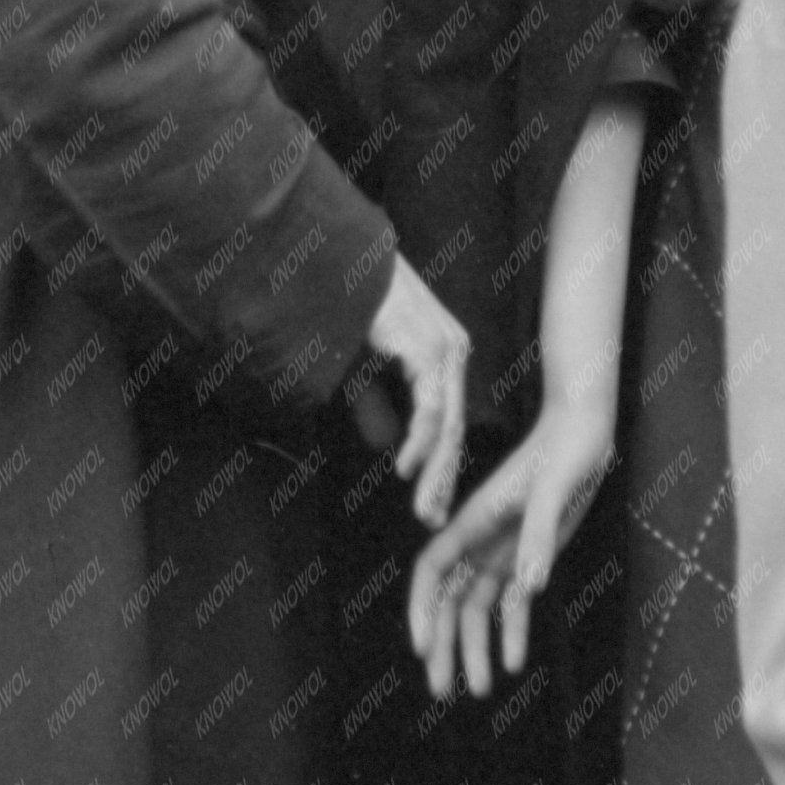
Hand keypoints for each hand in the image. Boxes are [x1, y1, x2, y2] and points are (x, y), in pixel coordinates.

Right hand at [359, 256, 469, 527]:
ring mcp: (442, 348)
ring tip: (425, 508)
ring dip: (436, 470)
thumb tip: (384, 446)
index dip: (440, 465)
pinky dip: (421, 442)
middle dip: (444, 478)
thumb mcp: (357, 370)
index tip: (430, 505)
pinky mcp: (426, 347)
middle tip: (434, 520)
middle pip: (454, 428)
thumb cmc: (342, 310)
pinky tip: (408, 469)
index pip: (448, 421)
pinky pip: (431, 406)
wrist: (330, 263)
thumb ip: (374, 406)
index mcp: (441, 355)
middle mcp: (451, 351)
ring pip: (448, 423)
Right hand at [404, 399, 613, 698]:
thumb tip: (530, 587)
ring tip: (480, 691)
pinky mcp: (528, 555)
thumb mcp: (553, 489)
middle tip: (443, 693)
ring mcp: (503, 550)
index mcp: (474, 522)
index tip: (422, 649)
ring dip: (476, 648)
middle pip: (450, 601)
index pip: (433, 572)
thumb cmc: (565, 450)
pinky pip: (512, 602)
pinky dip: (511, 633)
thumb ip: (538, 535)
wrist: (587, 432)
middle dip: (444, 646)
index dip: (421, 610)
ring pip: (477, 608)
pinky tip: (514, 664)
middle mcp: (481, 540)